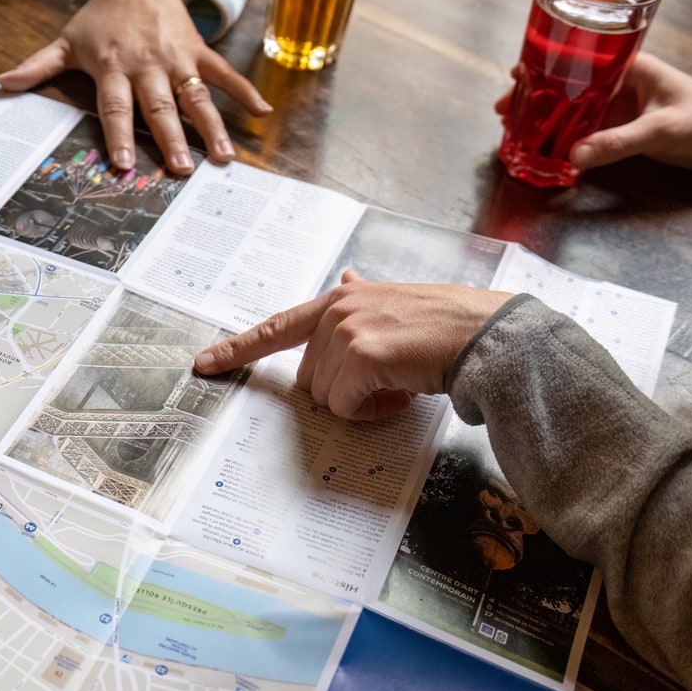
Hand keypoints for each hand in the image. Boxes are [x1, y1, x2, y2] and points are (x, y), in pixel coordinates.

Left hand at [0, 0, 270, 174]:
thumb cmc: (100, 19)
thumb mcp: (67, 41)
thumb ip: (37, 67)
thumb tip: (1, 84)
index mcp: (113, 67)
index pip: (115, 106)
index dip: (119, 134)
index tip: (123, 162)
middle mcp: (147, 66)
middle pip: (159, 107)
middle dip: (170, 139)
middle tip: (180, 170)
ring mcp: (177, 60)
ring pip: (195, 97)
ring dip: (209, 127)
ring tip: (222, 158)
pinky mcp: (199, 52)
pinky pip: (224, 74)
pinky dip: (244, 91)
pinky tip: (262, 114)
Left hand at [193, 272, 512, 420]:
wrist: (487, 336)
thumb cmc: (449, 327)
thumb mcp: (395, 304)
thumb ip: (362, 300)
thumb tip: (346, 279)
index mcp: (341, 300)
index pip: (278, 326)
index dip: (239, 348)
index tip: (204, 364)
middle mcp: (337, 311)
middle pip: (309, 377)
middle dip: (343, 390)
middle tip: (388, 382)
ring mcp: (346, 332)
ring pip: (326, 396)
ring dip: (362, 402)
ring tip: (401, 383)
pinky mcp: (360, 356)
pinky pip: (344, 406)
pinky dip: (373, 411)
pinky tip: (403, 393)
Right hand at [495, 52, 691, 172]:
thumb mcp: (662, 131)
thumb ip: (617, 142)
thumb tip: (572, 157)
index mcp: (629, 67)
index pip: (579, 59)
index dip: (544, 65)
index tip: (515, 74)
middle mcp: (620, 83)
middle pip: (568, 84)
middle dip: (535, 94)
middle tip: (504, 110)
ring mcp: (621, 107)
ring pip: (573, 108)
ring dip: (545, 117)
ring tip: (514, 128)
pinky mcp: (624, 130)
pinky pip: (586, 131)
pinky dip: (562, 137)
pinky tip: (543, 147)